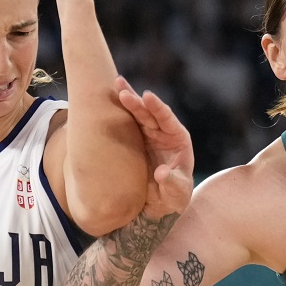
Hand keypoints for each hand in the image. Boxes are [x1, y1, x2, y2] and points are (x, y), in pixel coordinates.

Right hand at [114, 76, 193, 220]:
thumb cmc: (174, 196)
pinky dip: (118, 112)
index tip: (147, 97)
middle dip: (136, 101)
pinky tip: (108, 99)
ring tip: (115, 84)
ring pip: (137, 114)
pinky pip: (126, 123)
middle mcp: (163, 132)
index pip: (167, 119)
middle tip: (122, 89)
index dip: (157, 108)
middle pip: (149, 113)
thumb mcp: (177, 193)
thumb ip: (172, 183)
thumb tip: (162, 173)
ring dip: (126, 99)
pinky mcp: (134, 139)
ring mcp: (148, 134)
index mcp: (177, 139)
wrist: (159, 202)